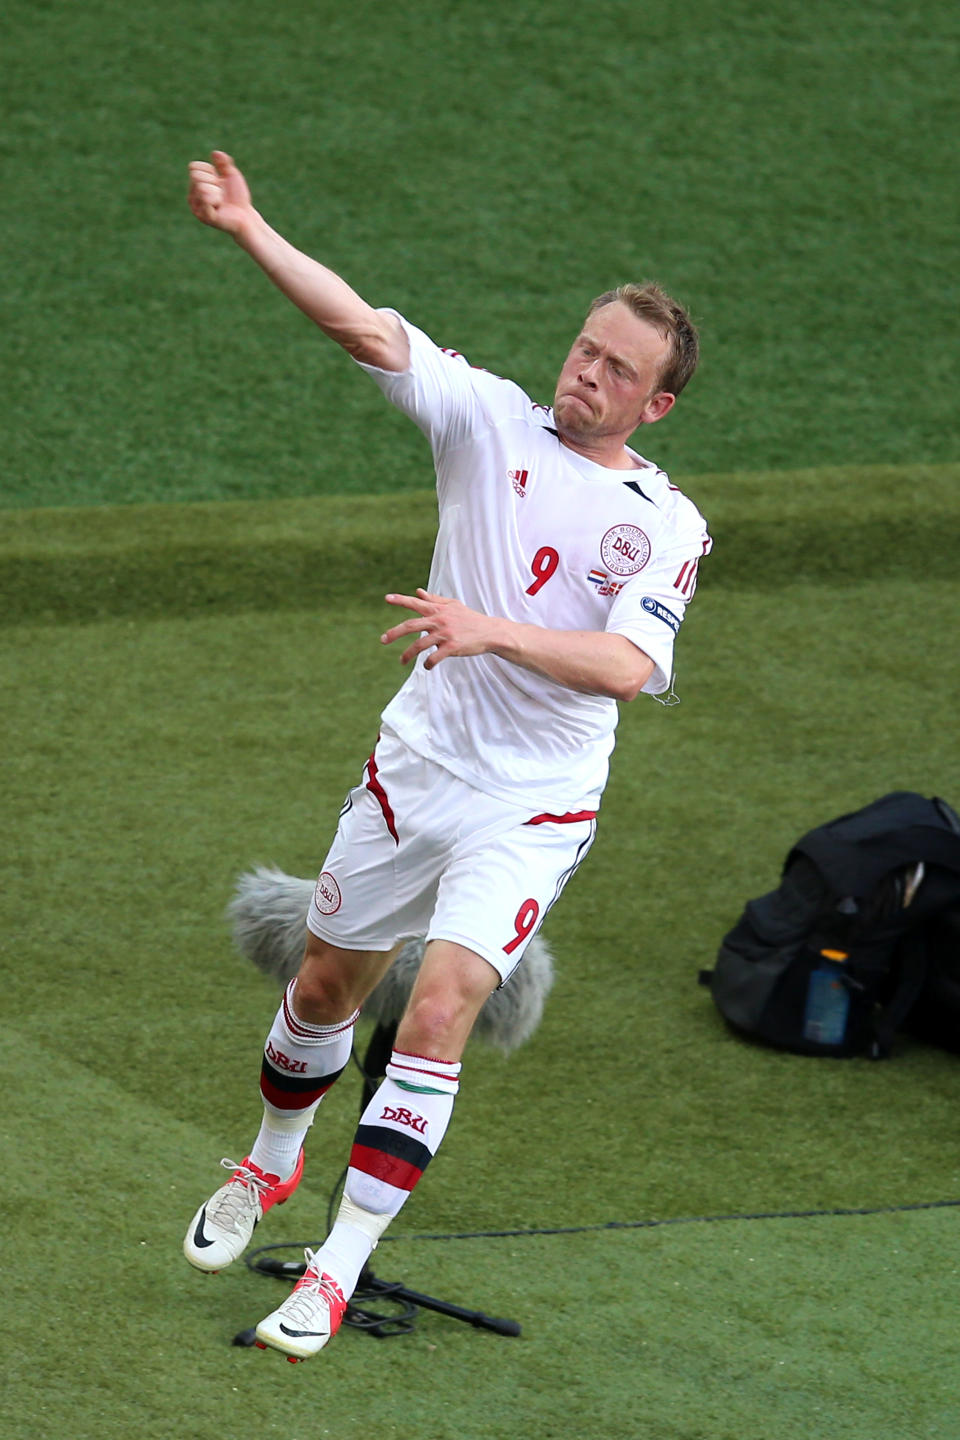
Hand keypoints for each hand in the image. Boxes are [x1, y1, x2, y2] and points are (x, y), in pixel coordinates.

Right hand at [187, 150, 253, 234]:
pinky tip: (219, 208)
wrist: (246, 216)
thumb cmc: (238, 197)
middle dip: (213, 182)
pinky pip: (205, 200)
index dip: (210, 171)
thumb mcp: (231, 175)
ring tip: (221, 202)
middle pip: (195, 176)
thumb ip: (223, 163)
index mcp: (196, 184)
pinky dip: (216, 200)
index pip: (194, 167)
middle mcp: (192, 195)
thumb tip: (215, 153)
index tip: (219, 181)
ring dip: (217, 193)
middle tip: (221, 194)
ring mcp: (196, 207)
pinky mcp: (204, 217)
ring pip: (201, 187)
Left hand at [380, 589, 501, 668]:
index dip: (401, 600)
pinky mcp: (453, 647)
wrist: (490, 632)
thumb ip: (434, 599)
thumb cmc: (470, 619)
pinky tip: (427, 666)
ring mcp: (446, 634)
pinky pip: (434, 657)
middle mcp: (440, 620)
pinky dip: (428, 663)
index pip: (416, 603)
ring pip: (420, 644)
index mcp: (438, 610)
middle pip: (411, 625)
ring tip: (401, 661)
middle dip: (394, 633)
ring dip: (408, 654)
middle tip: (382, 640)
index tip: (387, 598)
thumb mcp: (453, 605)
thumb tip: (417, 592)